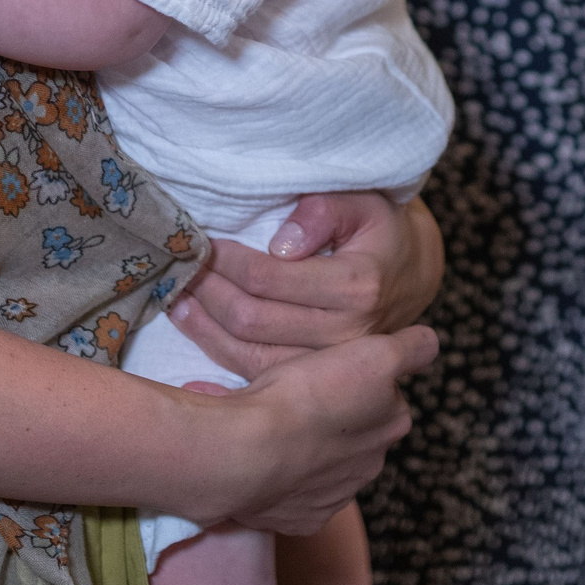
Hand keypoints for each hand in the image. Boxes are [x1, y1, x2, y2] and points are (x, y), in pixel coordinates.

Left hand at [169, 193, 442, 377]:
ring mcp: (333, 366)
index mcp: (358, 286)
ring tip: (177, 301)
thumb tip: (280, 244)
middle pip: (254, 319)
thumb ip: (323, 212)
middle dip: (208, 293)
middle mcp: (348, 334)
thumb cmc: (376, 230)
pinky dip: (219, 359)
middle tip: (180, 270)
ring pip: (250, 355)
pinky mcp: (319, 382)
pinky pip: (259, 378)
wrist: (407, 276)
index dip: (227, 261)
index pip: (270, 278)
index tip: (203, 243)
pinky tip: (195, 336)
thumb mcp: (361, 202)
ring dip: (204, 329)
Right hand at [208, 325, 438, 534]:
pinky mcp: (303, 519)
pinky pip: (298, 497)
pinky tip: (269, 460)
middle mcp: (371, 466)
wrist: (250, 452)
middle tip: (303, 398)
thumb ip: (411, 348)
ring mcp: (336, 497)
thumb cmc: (309, 396)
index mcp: (392, 425)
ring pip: (329, 466)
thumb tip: (429, 343)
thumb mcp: (373, 354)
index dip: (359, 380)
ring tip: (279, 429)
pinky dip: (287, 480)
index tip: (331, 373)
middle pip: (359, 434)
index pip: (387, 397)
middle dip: (337, 419)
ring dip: (312, 450)